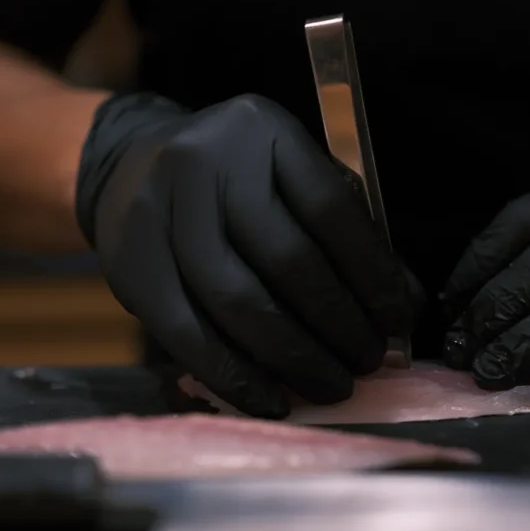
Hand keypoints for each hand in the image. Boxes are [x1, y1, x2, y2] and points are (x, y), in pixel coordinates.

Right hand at [75, 92, 414, 417]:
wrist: (134, 169)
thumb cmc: (240, 184)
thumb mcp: (297, 184)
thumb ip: (352, 237)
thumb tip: (402, 312)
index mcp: (264, 131)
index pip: (330, 208)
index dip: (371, 275)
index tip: (397, 324)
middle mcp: (206, 160)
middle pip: (284, 258)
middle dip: (336, 324)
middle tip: (366, 365)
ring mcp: (158, 209)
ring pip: (234, 300)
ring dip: (291, 358)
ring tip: (330, 387)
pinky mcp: (126, 261)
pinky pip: (186, 333)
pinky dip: (233, 376)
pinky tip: (270, 399)